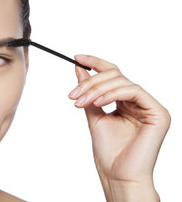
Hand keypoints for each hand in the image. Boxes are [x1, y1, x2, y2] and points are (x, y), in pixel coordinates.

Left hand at [69, 55, 170, 201]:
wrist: (117, 174)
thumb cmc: (108, 151)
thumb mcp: (93, 115)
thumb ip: (89, 92)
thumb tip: (79, 68)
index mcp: (126, 102)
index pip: (113, 75)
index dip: (96, 63)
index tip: (76, 57)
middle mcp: (139, 102)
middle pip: (116, 76)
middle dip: (91, 82)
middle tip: (73, 94)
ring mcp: (150, 106)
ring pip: (122, 82)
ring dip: (97, 89)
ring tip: (80, 101)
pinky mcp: (158, 113)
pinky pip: (133, 91)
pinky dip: (112, 94)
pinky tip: (98, 102)